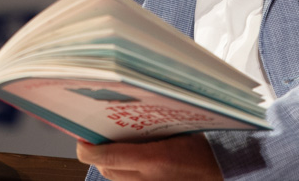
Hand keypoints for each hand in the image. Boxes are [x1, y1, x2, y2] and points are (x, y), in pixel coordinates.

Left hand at [76, 133, 220, 179]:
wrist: (217, 171)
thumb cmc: (200, 148)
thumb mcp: (174, 130)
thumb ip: (146, 131)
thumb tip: (120, 122)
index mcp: (153, 159)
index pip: (107, 157)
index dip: (87, 149)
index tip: (81, 139)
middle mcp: (146, 179)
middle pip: (106, 168)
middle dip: (96, 153)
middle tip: (96, 134)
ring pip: (113, 177)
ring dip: (108, 162)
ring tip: (111, 144)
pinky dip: (121, 170)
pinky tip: (128, 158)